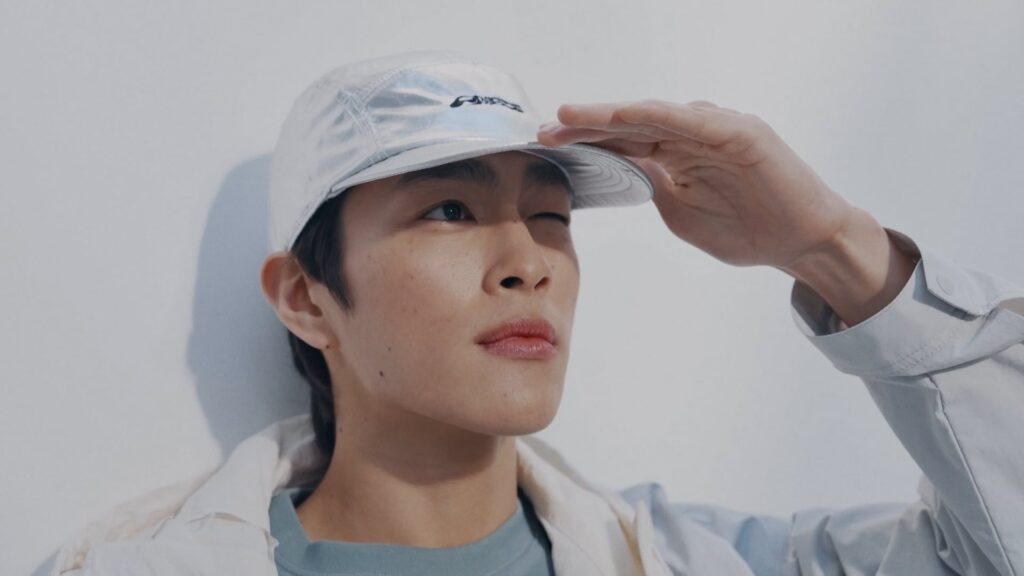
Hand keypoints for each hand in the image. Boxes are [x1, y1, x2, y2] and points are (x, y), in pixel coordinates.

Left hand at [536, 99, 860, 270]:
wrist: (802, 242)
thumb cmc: (748, 230)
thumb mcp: (682, 213)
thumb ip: (653, 187)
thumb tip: (619, 169)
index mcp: (678, 156)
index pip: (624, 143)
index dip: (586, 142)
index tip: (547, 144)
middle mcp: (693, 136)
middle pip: (630, 125)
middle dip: (586, 125)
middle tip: (544, 127)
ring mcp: (716, 131)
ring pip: (655, 117)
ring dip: (611, 115)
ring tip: (572, 116)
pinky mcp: (741, 133)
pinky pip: (692, 120)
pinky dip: (658, 115)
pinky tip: (625, 116)